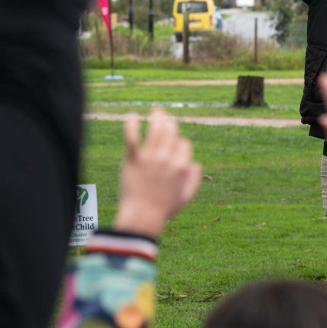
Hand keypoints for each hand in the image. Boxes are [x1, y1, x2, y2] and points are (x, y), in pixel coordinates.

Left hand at [114, 109, 202, 238]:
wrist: (141, 217)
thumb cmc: (163, 210)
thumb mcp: (186, 197)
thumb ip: (194, 180)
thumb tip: (195, 164)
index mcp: (181, 166)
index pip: (184, 144)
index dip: (180, 144)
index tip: (174, 147)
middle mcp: (167, 159)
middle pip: (172, 132)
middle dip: (171, 123)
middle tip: (167, 118)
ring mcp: (149, 158)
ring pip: (156, 131)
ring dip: (158, 117)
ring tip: (156, 111)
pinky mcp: (132, 160)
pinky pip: (132, 137)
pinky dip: (132, 124)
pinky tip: (133, 115)